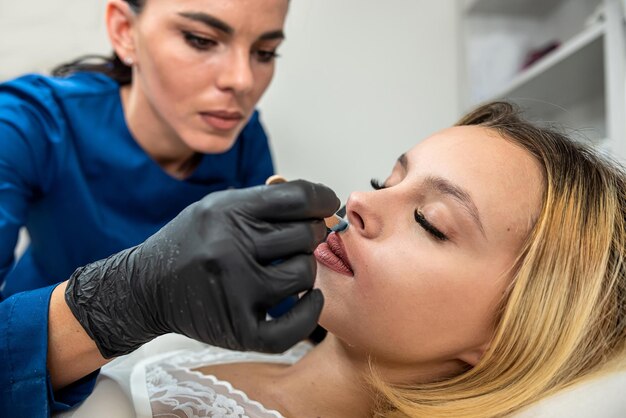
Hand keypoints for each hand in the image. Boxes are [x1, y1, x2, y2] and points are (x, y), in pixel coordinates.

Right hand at [65, 180, 338, 356]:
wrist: (146, 288)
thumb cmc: (190, 244)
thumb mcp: (216, 207)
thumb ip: (261, 203)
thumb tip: (318, 203)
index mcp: (226, 213)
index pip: (297, 198)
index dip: (321, 198)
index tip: (328, 203)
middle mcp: (230, 249)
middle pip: (304, 235)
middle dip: (310, 234)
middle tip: (301, 240)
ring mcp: (235, 291)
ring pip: (303, 274)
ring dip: (304, 270)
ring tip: (288, 267)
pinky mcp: (238, 329)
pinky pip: (294, 324)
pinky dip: (309, 312)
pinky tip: (309, 298)